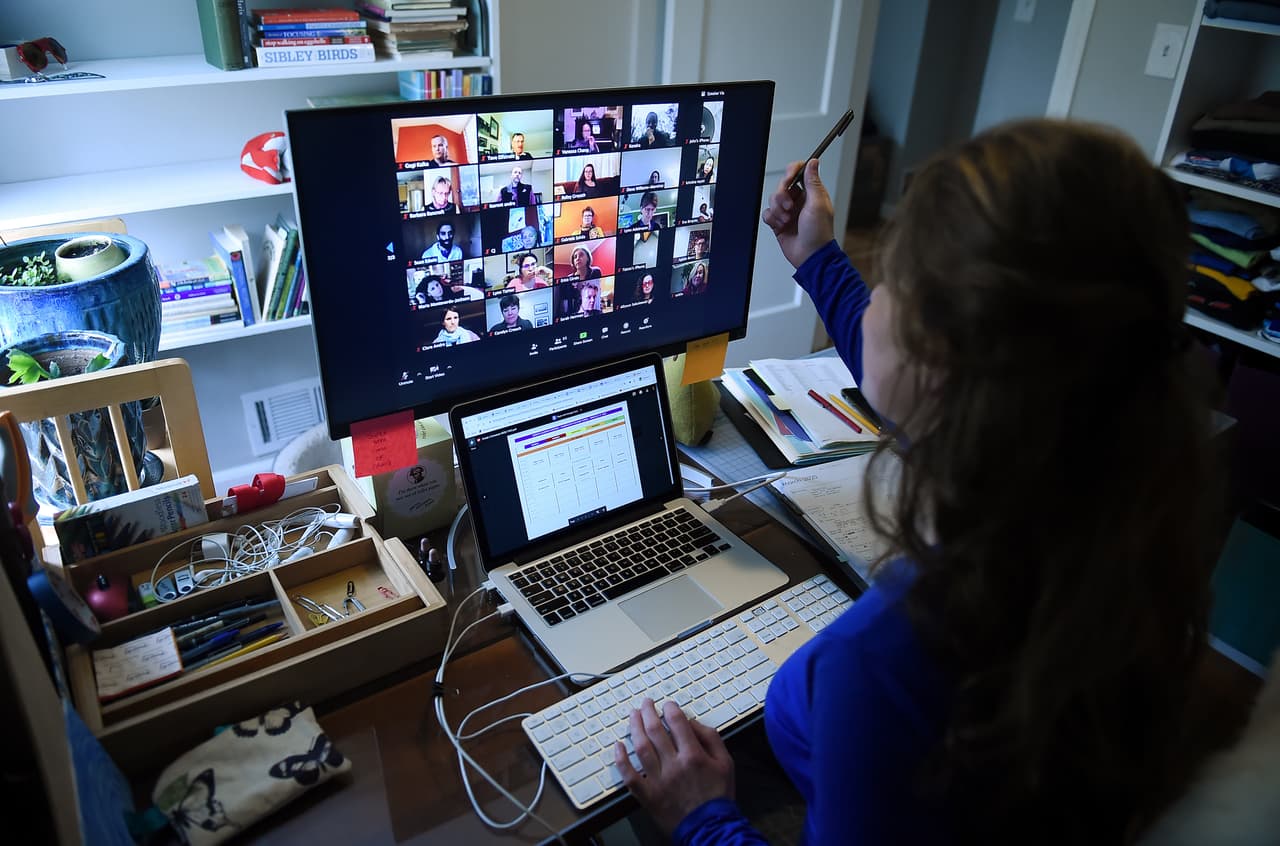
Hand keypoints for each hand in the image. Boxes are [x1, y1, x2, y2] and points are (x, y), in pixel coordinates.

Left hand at [614, 698, 734, 834]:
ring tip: (633, 716)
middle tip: (645, 704)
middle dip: (648, 712)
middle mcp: (674, 765)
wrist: (710, 828)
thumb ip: (711, 738)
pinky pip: (629, 775)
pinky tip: (618, 746)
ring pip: (641, 747)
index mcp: (693, 755)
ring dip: (635, 727)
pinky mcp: (648, 795)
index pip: (677, 722)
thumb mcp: (726, 763)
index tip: (667, 705)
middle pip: (655, 730)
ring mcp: (658, 780)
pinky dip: (621, 759)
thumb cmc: (718, 797)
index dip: (670, 709)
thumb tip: (693, 722)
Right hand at [762, 159, 834, 268]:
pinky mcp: (779, 222)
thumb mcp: (818, 204)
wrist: (810, 256)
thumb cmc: (819, 233)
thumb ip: (813, 181)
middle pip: (782, 185)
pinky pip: (768, 213)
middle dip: (782, 195)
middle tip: (789, 207)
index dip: (792, 172)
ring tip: (787, 220)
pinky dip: (772, 219)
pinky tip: (781, 225)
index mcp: (811, 193)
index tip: (789, 179)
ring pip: (773, 199)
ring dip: (778, 210)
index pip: (799, 171)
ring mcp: (789, 211)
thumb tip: (813, 162)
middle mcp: (799, 200)